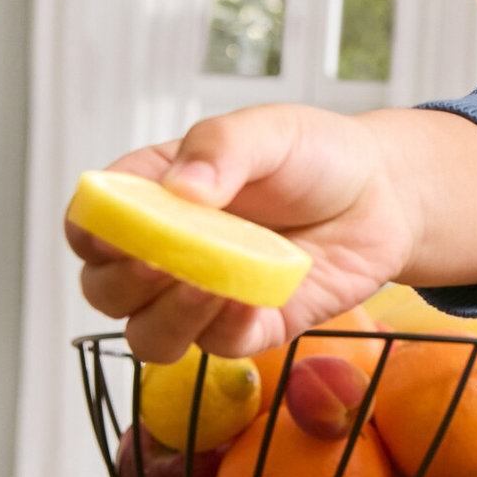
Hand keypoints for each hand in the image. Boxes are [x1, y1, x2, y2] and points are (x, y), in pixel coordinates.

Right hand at [70, 104, 422, 363]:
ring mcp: (207, 294)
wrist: (385, 195)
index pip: (92, 225)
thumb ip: (221, 148)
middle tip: (161, 262)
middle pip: (106, 290)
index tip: (115, 234)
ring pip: (150, 336)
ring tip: (206, 283)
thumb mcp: (268, 130)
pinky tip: (251, 300)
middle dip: (123, 284)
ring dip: (167, 318)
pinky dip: (228, 329)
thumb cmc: (316, 156)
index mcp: (155, 196)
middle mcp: (171, 251)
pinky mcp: (253, 326)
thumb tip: (181, 189)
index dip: (91, 235)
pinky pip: (221, 346)